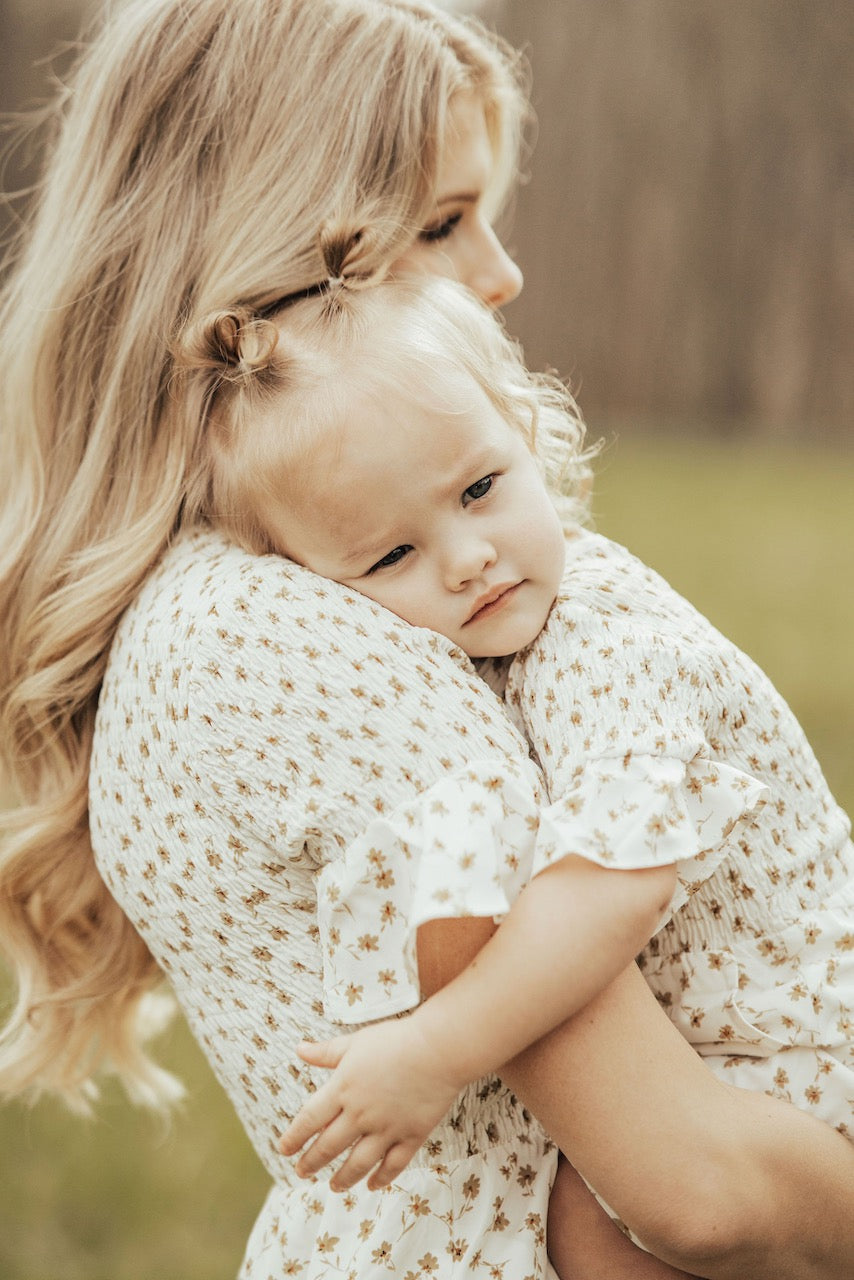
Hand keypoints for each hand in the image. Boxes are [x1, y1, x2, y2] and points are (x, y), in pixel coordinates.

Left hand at [279, 1016, 464, 1191]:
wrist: (438, 1048)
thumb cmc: (396, 1039)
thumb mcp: (356, 1041)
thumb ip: (327, 1052)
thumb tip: (299, 1049)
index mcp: (343, 1089)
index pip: (309, 1119)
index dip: (294, 1137)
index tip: (283, 1150)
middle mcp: (360, 1113)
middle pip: (329, 1146)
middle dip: (312, 1162)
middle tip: (301, 1172)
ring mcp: (386, 1127)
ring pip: (358, 1162)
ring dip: (343, 1178)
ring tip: (333, 1187)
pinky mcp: (411, 1135)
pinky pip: (393, 1164)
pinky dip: (381, 1178)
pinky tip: (372, 1184)